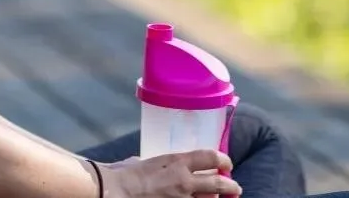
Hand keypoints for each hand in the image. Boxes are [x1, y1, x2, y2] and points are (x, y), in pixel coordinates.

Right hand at [100, 150, 240, 196]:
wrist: (113, 191)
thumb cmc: (123, 174)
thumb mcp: (143, 161)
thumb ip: (157, 164)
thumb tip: (156, 166)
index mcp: (176, 162)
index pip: (210, 157)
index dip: (223, 160)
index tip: (227, 163)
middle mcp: (183, 181)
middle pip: (218, 183)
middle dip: (230, 186)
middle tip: (235, 187)